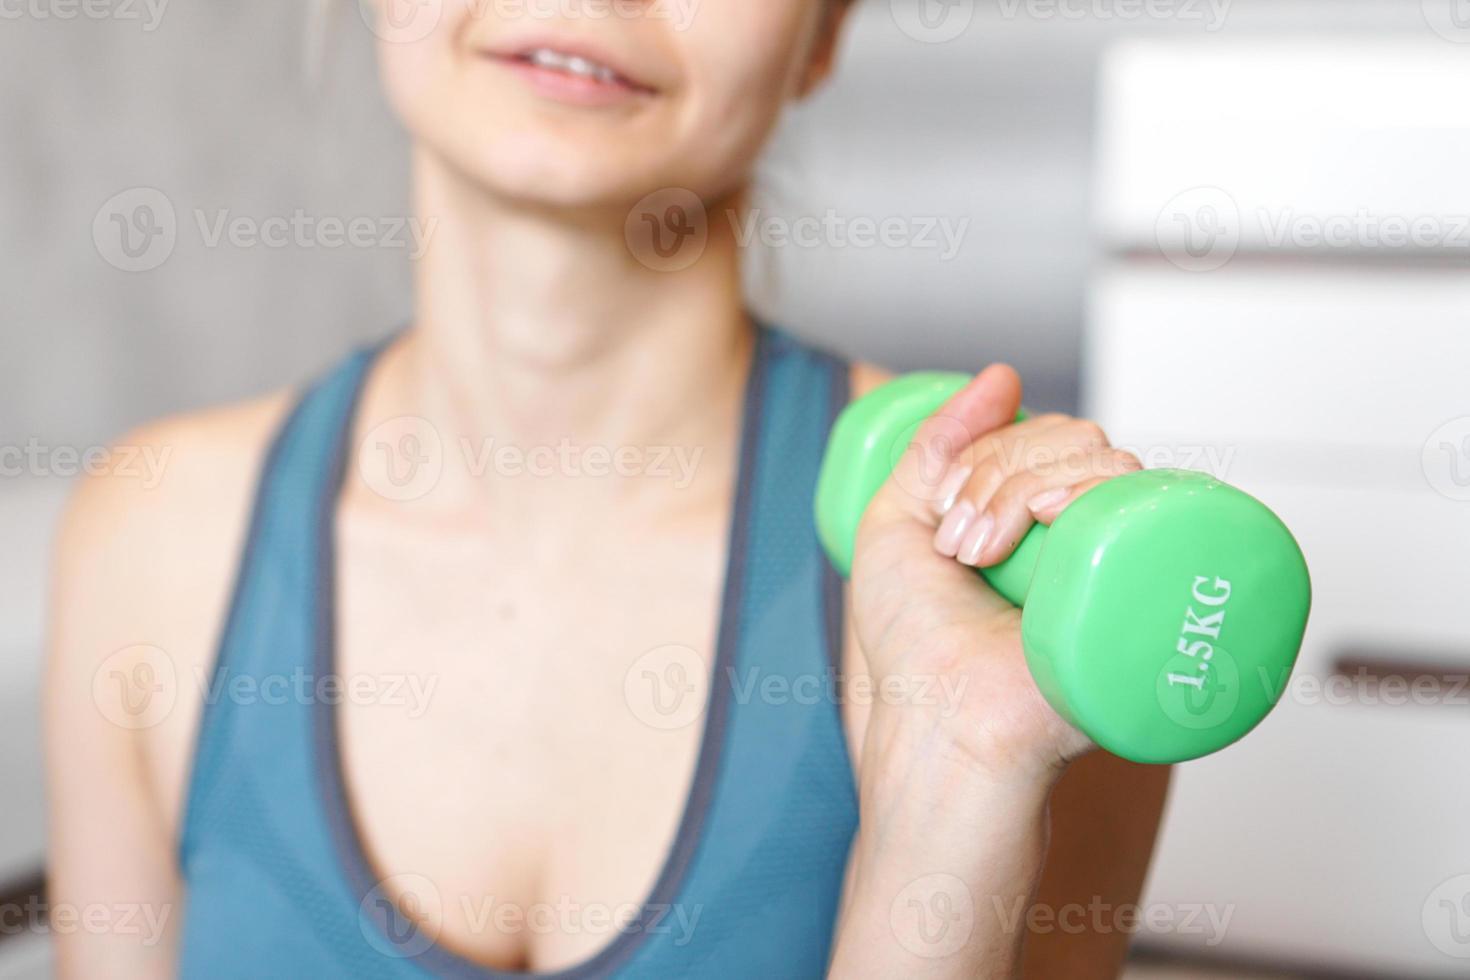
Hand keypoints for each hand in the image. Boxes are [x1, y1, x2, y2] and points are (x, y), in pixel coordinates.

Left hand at [849, 365, 1143, 790]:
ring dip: (1024, 485)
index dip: (983, 453)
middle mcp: (1086, 532)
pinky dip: (1090, 488)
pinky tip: (1050, 521)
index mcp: (1037, 516)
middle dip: (997, 471)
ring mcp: (1121, 558)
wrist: (940, 722)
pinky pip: (1148, 503)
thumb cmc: (914, 647)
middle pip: (1073, 437)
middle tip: (959, 544)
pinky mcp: (1150, 585)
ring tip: (983, 554)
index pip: (1038, 434)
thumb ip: (934, 446)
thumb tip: (1000, 375)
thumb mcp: (895, 522)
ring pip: (1105, 460)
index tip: (942, 518)